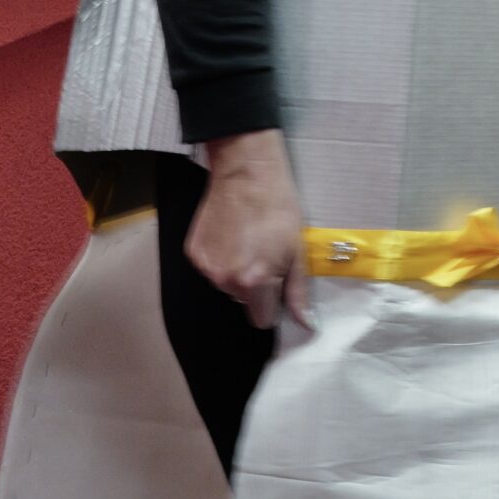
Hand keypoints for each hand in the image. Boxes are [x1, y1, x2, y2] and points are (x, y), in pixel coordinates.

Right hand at [187, 128, 312, 330]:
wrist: (247, 174)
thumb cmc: (280, 209)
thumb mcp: (298, 250)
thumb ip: (297, 291)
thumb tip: (305, 323)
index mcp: (253, 282)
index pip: (261, 319)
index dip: (273, 305)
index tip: (279, 285)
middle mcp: (224, 280)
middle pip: (244, 300)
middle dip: (257, 285)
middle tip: (268, 254)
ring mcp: (205, 267)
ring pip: (227, 284)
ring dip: (238, 272)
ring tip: (250, 241)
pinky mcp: (192, 253)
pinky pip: (211, 268)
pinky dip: (222, 258)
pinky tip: (232, 235)